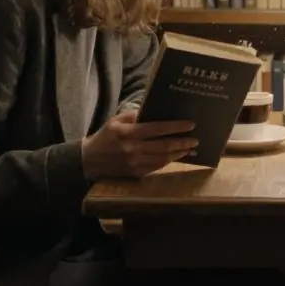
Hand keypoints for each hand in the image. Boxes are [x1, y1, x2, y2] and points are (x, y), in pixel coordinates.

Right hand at [81, 109, 196, 179]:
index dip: (175, 126)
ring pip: (163, 158)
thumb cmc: (105, 136)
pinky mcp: (135, 173)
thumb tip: (155, 111)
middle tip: (195, 139)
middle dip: (182, 142)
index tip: (190, 124)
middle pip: (163, 145)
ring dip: (179, 153)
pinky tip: (176, 156)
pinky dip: (169, 161)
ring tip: (189, 147)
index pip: (156, 128)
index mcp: (127, 132)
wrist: (89, 160)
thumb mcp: (116, 120)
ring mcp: (134, 163)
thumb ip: (134, 115)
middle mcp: (131, 149)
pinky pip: (157, 167)